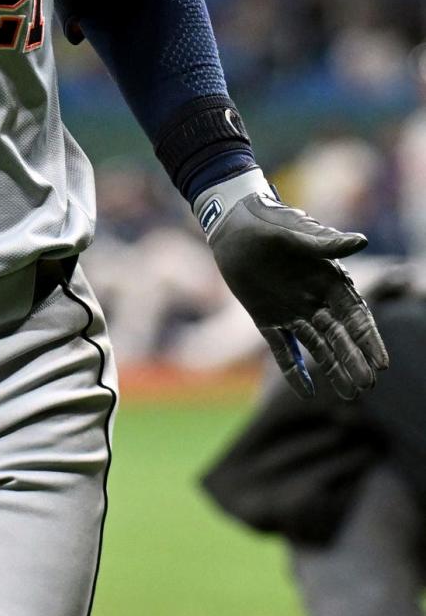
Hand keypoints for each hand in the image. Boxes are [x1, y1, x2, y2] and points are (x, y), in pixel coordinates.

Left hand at [197, 171, 388, 400]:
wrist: (233, 225)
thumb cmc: (269, 221)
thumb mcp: (296, 231)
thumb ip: (326, 242)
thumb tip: (361, 241)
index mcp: (330, 280)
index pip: (356, 316)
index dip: (369, 339)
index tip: (381, 363)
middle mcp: (316, 300)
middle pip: (340, 337)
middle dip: (355, 361)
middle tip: (367, 386)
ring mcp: (293, 312)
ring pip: (318, 347)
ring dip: (334, 369)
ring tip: (351, 394)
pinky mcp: (268, 319)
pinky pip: (283, 350)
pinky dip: (294, 371)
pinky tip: (306, 392)